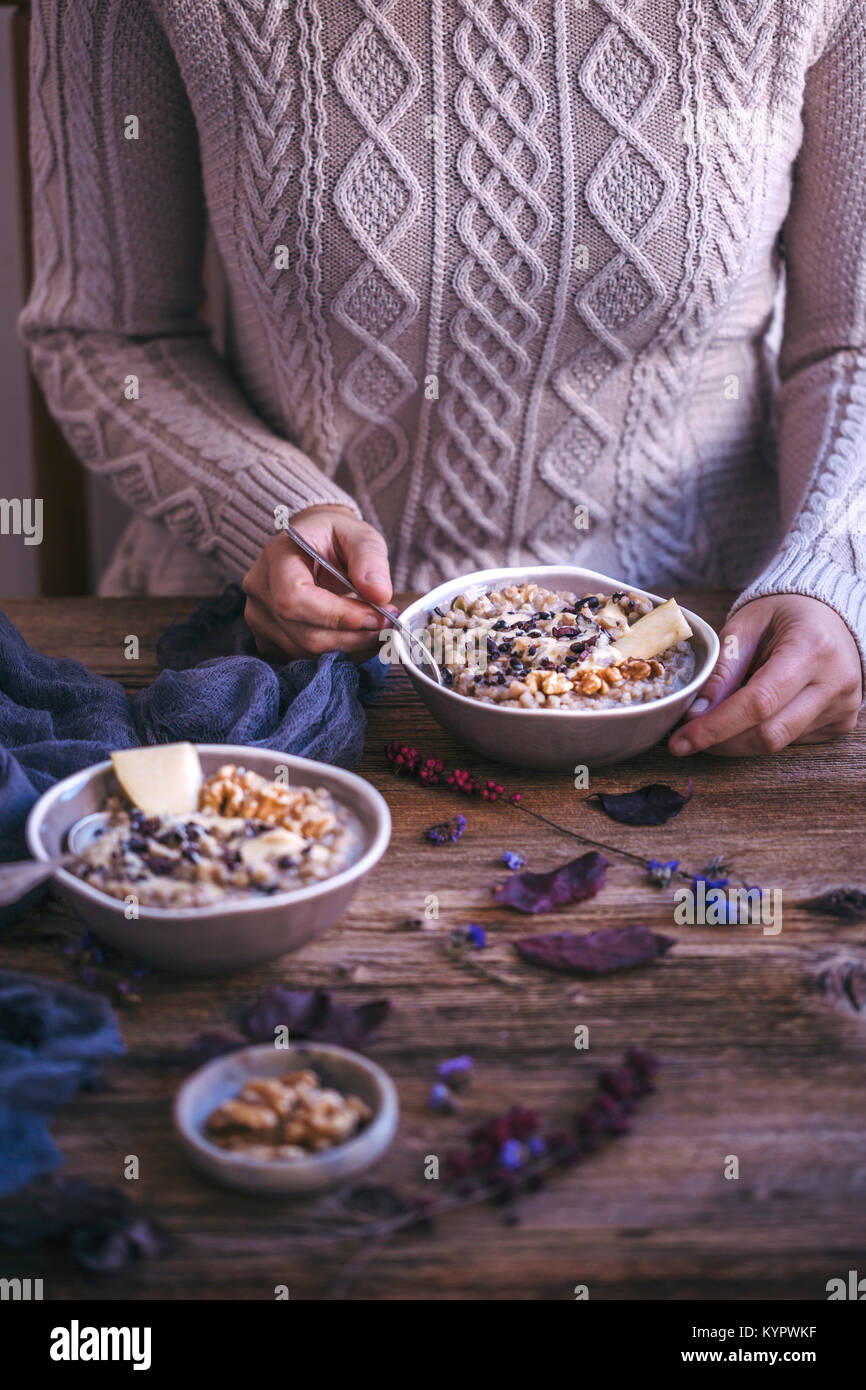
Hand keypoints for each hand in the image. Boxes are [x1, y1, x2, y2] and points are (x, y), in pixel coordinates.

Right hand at [242, 504, 394, 658]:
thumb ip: (370, 559)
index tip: (377, 616)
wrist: (311, 545)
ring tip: (376, 629)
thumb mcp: (359, 535)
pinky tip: (356, 637)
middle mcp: (260, 589)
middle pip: (302, 632)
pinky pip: (303, 657)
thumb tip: (379, 594)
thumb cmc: (333, 536)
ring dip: (349, 647)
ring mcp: (259, 617)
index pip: (295, 598)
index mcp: (277, 557)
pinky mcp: (269, 638)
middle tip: (386, 625)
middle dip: (351, 636)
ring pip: (305, 651)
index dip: (338, 615)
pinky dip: (337, 653)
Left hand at [668, 594, 861, 756]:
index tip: (681, 740)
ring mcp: (843, 706)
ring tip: (718, 720)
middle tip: (688, 737)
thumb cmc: (785, 614)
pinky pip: (792, 741)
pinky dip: (762, 733)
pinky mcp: (842, 722)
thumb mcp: (746, 625)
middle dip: (721, 741)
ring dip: (738, 740)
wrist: (830, 615)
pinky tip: (754, 714)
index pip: (758, 702)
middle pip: (769, 733)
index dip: (716, 727)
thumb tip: (698, 711)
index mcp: (812, 648)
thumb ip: (723, 667)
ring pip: (778, 743)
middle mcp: (835, 681)